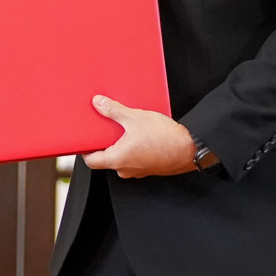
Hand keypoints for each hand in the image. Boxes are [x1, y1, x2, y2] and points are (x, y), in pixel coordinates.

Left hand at [80, 96, 203, 178]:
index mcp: (117, 160)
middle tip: (106, 129)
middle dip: (105, 143)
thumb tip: (99, 104)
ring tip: (125, 129)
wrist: (190, 149)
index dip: (85, 149)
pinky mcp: (149, 168)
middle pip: (105, 159)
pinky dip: (133, 149)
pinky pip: (134, 159)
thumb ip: (114, 110)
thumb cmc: (165, 139)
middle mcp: (125, 169)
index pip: (91, 161)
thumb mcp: (135, 118)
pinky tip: (140, 135)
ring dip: (120, 145)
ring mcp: (138, 171)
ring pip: (121, 158)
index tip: (86, 139)